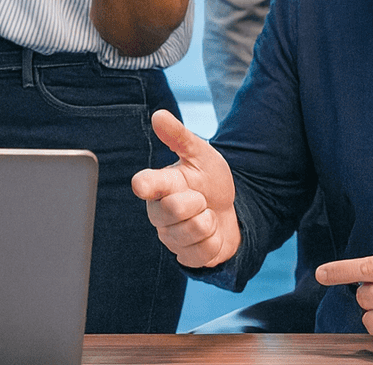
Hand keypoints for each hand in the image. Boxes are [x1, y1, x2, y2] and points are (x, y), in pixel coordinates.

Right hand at [130, 109, 240, 267]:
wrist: (229, 211)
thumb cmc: (208, 180)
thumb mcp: (200, 154)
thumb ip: (179, 137)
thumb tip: (159, 115)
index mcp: (158, 185)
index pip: (146, 184)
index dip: (146, 185)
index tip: (143, 185)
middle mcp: (158, 212)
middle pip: (174, 209)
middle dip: (198, 201)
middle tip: (200, 197)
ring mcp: (170, 237)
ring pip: (193, 232)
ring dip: (209, 222)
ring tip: (205, 215)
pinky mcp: (184, 258)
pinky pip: (204, 251)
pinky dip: (215, 241)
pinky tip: (209, 234)